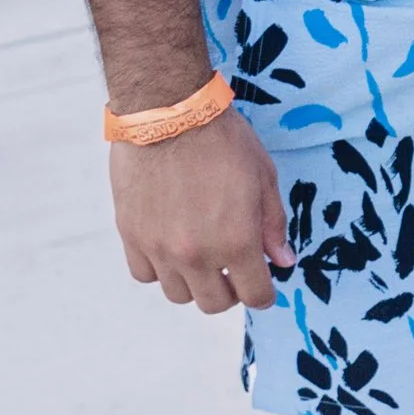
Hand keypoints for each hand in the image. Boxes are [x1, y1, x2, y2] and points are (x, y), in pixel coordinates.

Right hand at [111, 105, 292, 311]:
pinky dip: (159, 268)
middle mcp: (196, 254)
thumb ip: (273, 225)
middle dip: (230, 291)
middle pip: (214, 303)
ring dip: (194, 282)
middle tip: (233, 268)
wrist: (167, 111)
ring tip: (201, 255)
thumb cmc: (222, 139)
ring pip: (178, 294)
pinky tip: (170, 247)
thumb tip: (282, 261)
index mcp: (236, 241)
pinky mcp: (131, 235)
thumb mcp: (263, 177)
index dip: (263, 292)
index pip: (255, 296)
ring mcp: (159, 247)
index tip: (262, 281)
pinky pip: (144, 274)